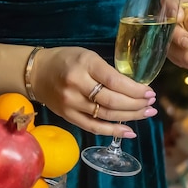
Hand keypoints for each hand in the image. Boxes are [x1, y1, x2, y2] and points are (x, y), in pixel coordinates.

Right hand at [30, 47, 157, 137]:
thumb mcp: (89, 56)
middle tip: (152, 105)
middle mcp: (77, 85)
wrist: (36, 72)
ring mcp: (71, 103)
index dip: (136, 90)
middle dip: (137, 105)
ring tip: (147, 114)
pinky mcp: (68, 116)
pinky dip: (113, 131)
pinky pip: (94, 127)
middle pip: (112, 101)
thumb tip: (136, 88)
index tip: (150, 92)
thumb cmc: (67, 60)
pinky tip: (130, 132)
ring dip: (130, 117)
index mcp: (85, 64)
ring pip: (106, 115)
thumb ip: (108, 71)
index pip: (115, 81)